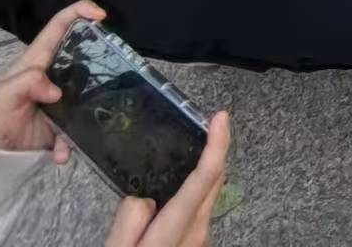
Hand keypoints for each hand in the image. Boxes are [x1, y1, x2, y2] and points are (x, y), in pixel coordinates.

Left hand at [0, 0, 106, 160]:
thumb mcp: (1, 96)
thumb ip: (26, 83)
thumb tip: (57, 91)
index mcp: (36, 62)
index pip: (59, 27)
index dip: (79, 12)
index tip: (101, 15)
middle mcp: (53, 76)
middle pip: (83, 55)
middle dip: (100, 59)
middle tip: (113, 69)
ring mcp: (61, 100)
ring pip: (88, 93)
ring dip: (89, 110)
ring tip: (82, 126)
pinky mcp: (63, 124)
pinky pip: (78, 129)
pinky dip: (71, 144)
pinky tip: (62, 153)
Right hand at [103, 112, 229, 246]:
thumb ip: (129, 218)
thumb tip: (146, 197)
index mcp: (176, 230)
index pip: (205, 179)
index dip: (217, 144)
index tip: (221, 117)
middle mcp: (198, 234)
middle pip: (214, 183)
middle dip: (215, 151)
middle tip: (206, 126)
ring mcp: (200, 243)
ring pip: (208, 198)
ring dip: (203, 175)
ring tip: (188, 155)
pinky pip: (200, 214)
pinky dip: (194, 197)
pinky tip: (174, 196)